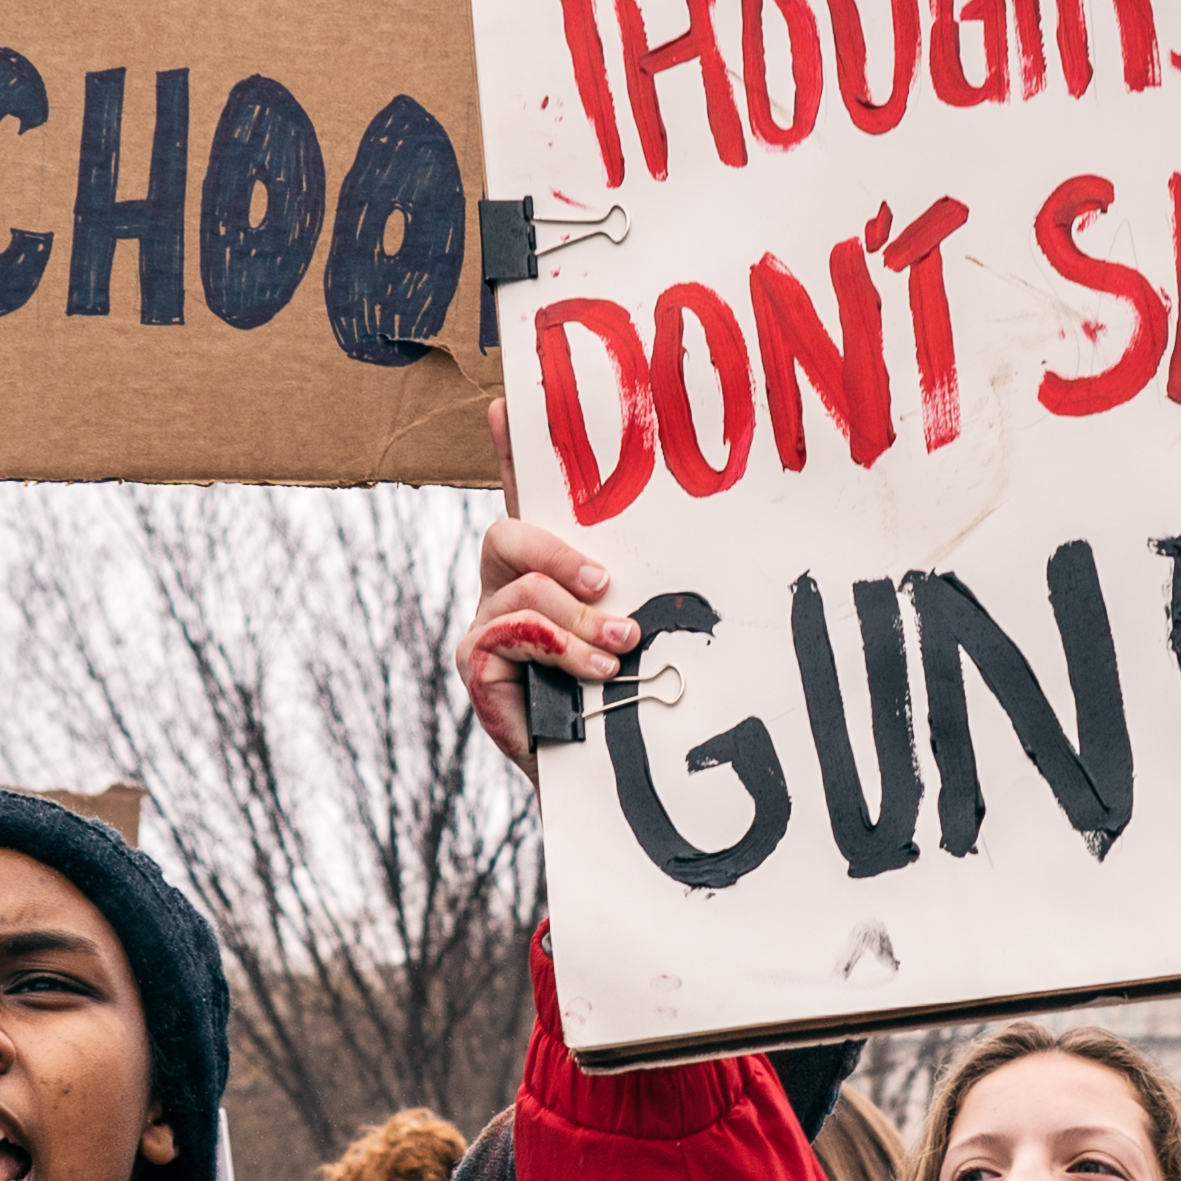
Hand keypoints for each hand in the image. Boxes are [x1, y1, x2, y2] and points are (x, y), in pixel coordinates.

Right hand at [464, 399, 635, 775]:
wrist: (605, 776)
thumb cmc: (626, 697)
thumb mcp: (640, 629)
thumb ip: (642, 588)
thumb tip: (703, 537)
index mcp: (543, 569)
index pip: (523, 498)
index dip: (511, 451)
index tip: (510, 403)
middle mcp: (505, 589)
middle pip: (506, 534)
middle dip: (560, 552)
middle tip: (609, 583)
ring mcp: (485, 627)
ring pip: (521, 592)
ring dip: (578, 619)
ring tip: (620, 647)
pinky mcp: (476, 665)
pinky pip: (512, 635)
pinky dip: (561, 650)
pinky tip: (595, 672)